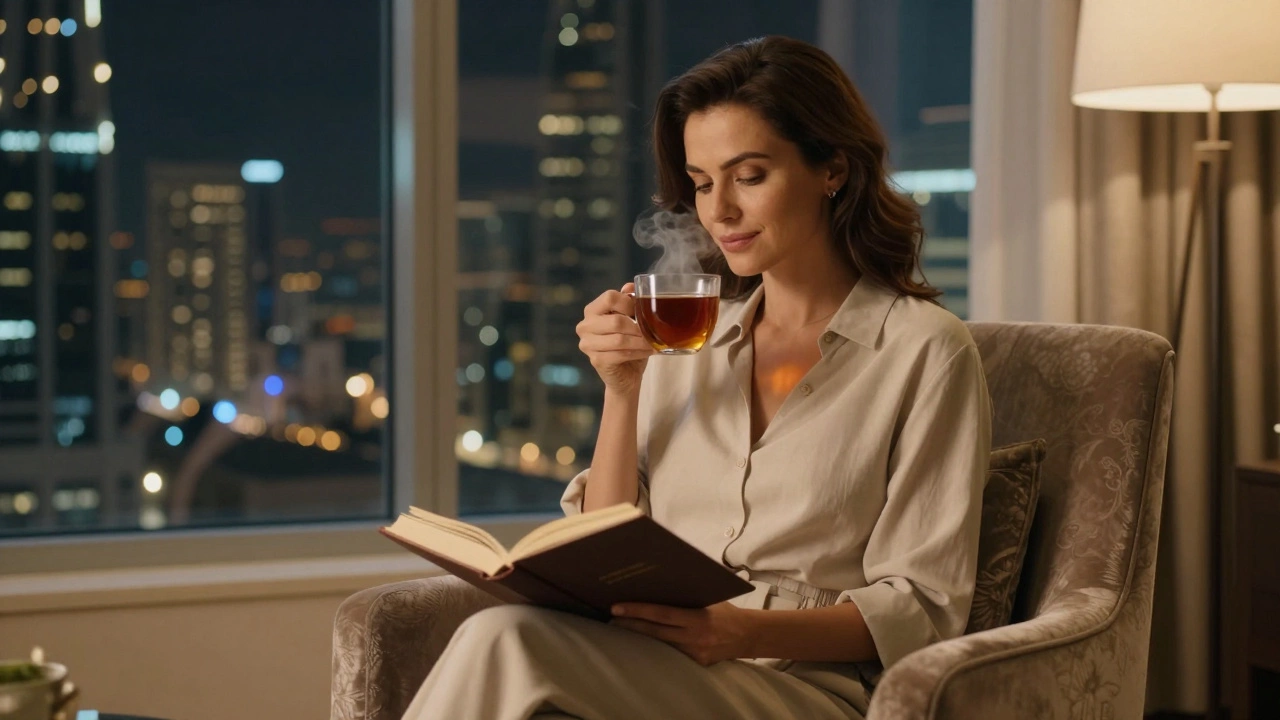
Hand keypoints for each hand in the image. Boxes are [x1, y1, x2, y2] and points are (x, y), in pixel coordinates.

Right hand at [576, 283, 653, 394]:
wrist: (625, 374)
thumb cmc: (629, 342)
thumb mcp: (631, 319)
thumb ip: (629, 302)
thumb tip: (630, 286)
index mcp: (592, 310)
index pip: (610, 297)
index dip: (629, 303)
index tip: (642, 312)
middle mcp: (585, 326)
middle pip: (616, 321)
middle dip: (638, 327)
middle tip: (654, 331)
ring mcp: (587, 344)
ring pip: (619, 339)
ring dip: (641, 341)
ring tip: (654, 342)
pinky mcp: (596, 360)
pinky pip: (621, 354)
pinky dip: (638, 352)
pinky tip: (648, 352)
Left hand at [609, 601, 753, 665]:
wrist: (748, 635)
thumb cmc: (726, 611)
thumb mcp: (710, 598)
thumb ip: (689, 595)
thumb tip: (660, 582)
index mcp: (699, 617)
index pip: (662, 614)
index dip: (638, 611)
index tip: (617, 607)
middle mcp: (696, 637)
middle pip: (656, 631)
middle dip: (631, 624)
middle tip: (611, 617)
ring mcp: (695, 652)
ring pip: (661, 644)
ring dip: (640, 635)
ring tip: (621, 626)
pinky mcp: (697, 663)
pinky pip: (672, 652)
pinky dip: (657, 644)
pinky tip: (644, 638)